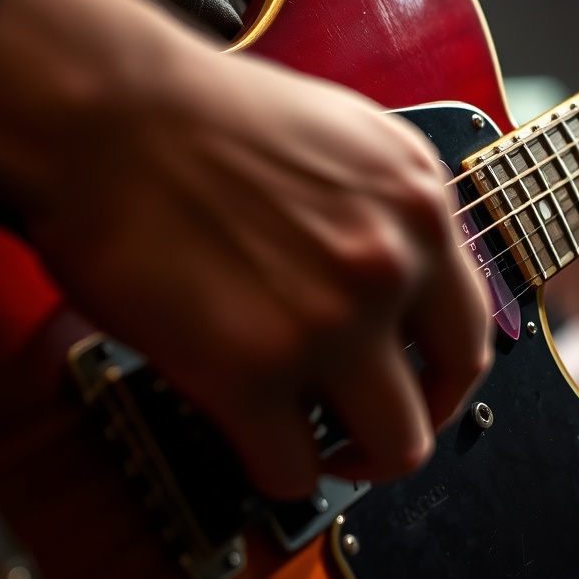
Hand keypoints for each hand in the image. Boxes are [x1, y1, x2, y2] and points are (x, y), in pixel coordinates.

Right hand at [0, 0, 492, 498]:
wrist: (106, 110)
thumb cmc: (205, 117)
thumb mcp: (346, 139)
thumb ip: (391, 216)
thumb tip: (405, 293)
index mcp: (419, 205)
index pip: (473, 328)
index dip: (446, 378)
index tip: (415, 392)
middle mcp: (389, 264)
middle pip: (445, 396)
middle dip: (404, 425)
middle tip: (362, 434)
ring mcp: (327, 320)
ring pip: (391, 449)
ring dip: (350, 459)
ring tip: (308, 442)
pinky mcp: (250, 370)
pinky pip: (292, 469)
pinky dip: (276, 468)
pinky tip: (250, 438)